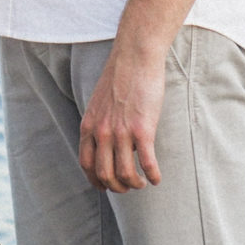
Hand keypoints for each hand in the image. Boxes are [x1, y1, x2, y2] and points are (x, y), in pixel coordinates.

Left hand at [78, 39, 167, 191]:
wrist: (134, 57)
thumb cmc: (120, 76)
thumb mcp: (99, 103)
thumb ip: (100, 123)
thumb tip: (108, 143)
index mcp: (89, 126)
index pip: (87, 164)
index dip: (96, 180)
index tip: (106, 185)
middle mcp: (102, 133)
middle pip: (104, 174)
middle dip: (117, 187)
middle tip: (128, 187)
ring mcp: (121, 132)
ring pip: (125, 174)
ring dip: (134, 184)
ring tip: (142, 183)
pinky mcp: (143, 129)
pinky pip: (147, 163)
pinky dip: (152, 175)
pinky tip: (157, 179)